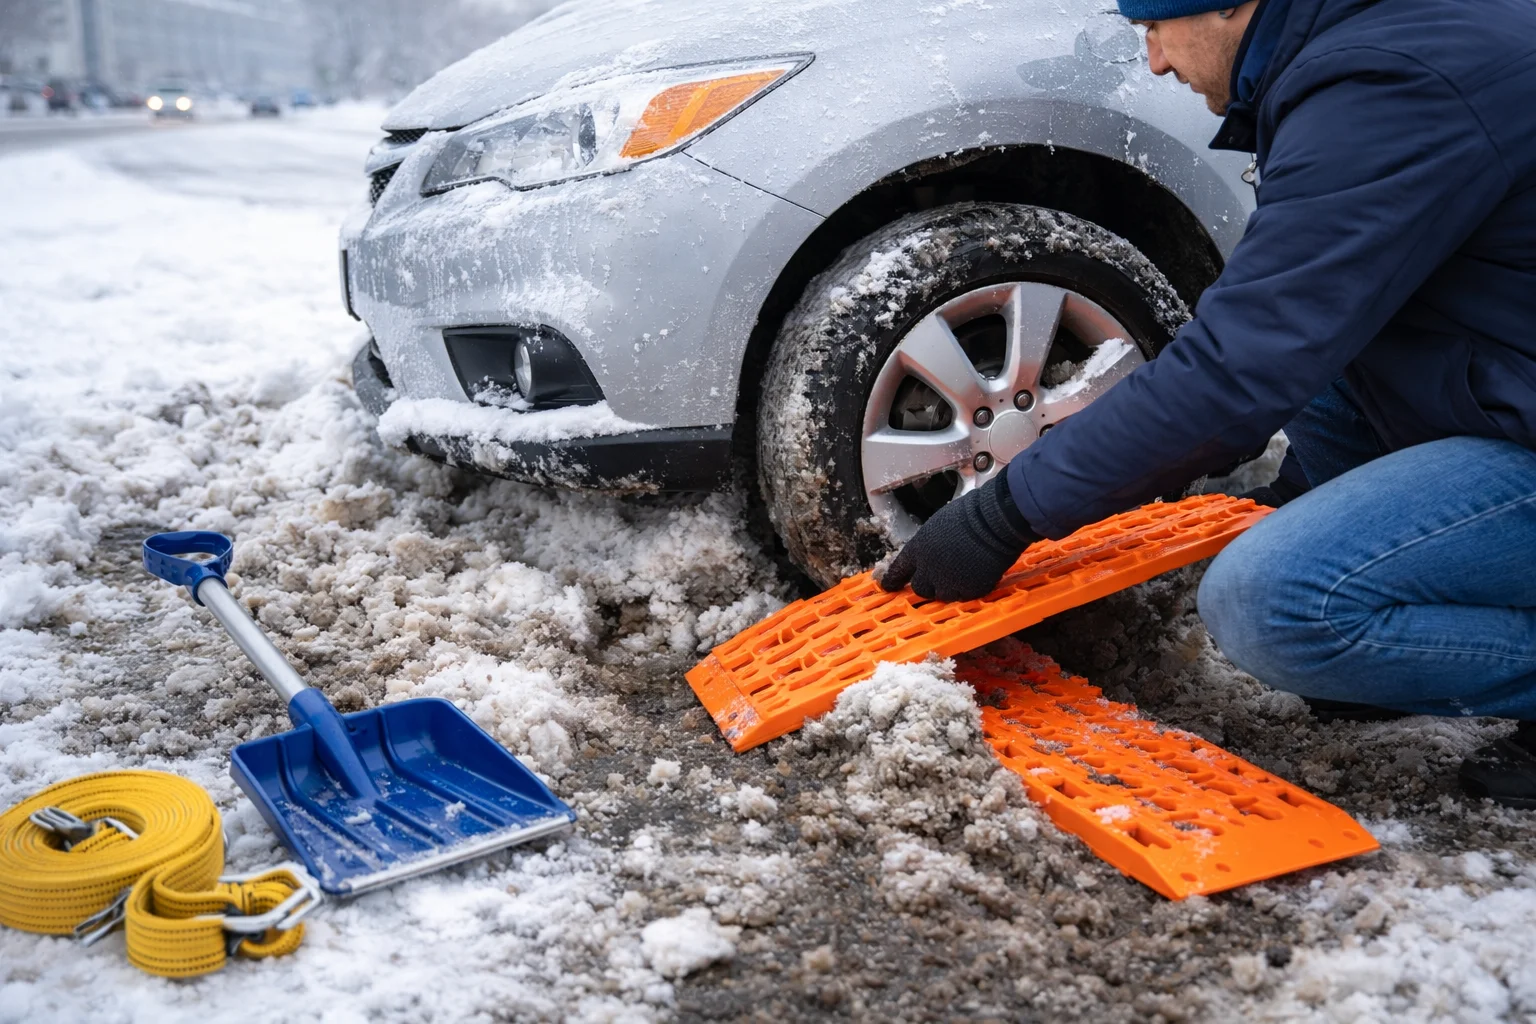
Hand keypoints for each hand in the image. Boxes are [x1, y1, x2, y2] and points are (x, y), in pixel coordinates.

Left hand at [878, 472, 1038, 600]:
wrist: (995, 521)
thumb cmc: (970, 513)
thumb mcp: (938, 526)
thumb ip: (929, 545)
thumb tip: (930, 555)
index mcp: (918, 549)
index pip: (898, 570)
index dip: (892, 580)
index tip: (888, 586)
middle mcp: (929, 569)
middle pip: (920, 589)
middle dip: (928, 584)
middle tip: (941, 576)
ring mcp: (949, 582)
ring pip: (943, 596)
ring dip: (950, 588)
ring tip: (964, 571)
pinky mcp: (969, 591)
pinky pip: (965, 596)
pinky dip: (970, 588)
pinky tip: (978, 573)